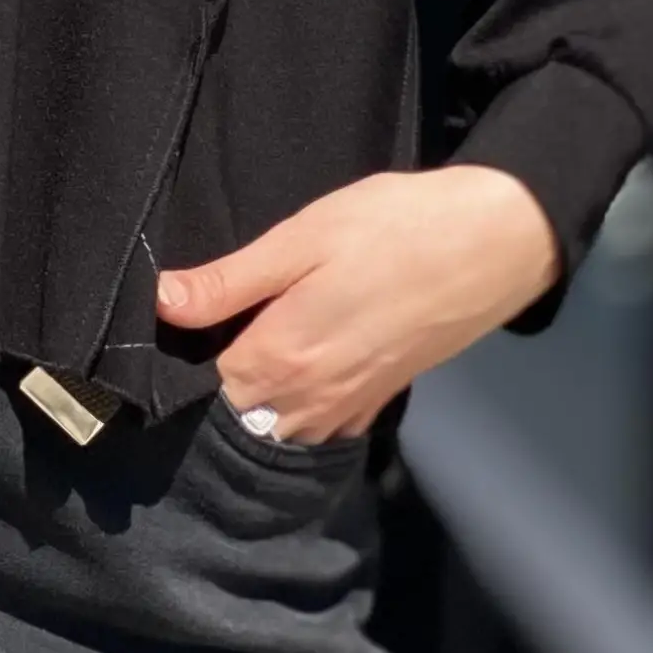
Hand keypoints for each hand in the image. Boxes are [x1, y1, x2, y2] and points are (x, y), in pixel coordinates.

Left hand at [156, 166, 562, 443]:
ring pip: (276, 424)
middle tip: (225, 325)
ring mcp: (347, 408)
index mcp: (281, 358)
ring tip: (262, 339)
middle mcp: (310, 401)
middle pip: (235, 411)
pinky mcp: (377, 402)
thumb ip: (228, 282)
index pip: (200, 384)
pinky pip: (317, 424)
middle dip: (220, 380)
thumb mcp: (301, 239)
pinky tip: (303, 360)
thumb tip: (160, 302)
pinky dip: (299, 404)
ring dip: (260, 396)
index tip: (188, 321)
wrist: (492, 244)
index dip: (187, 352)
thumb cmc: (394, 228)